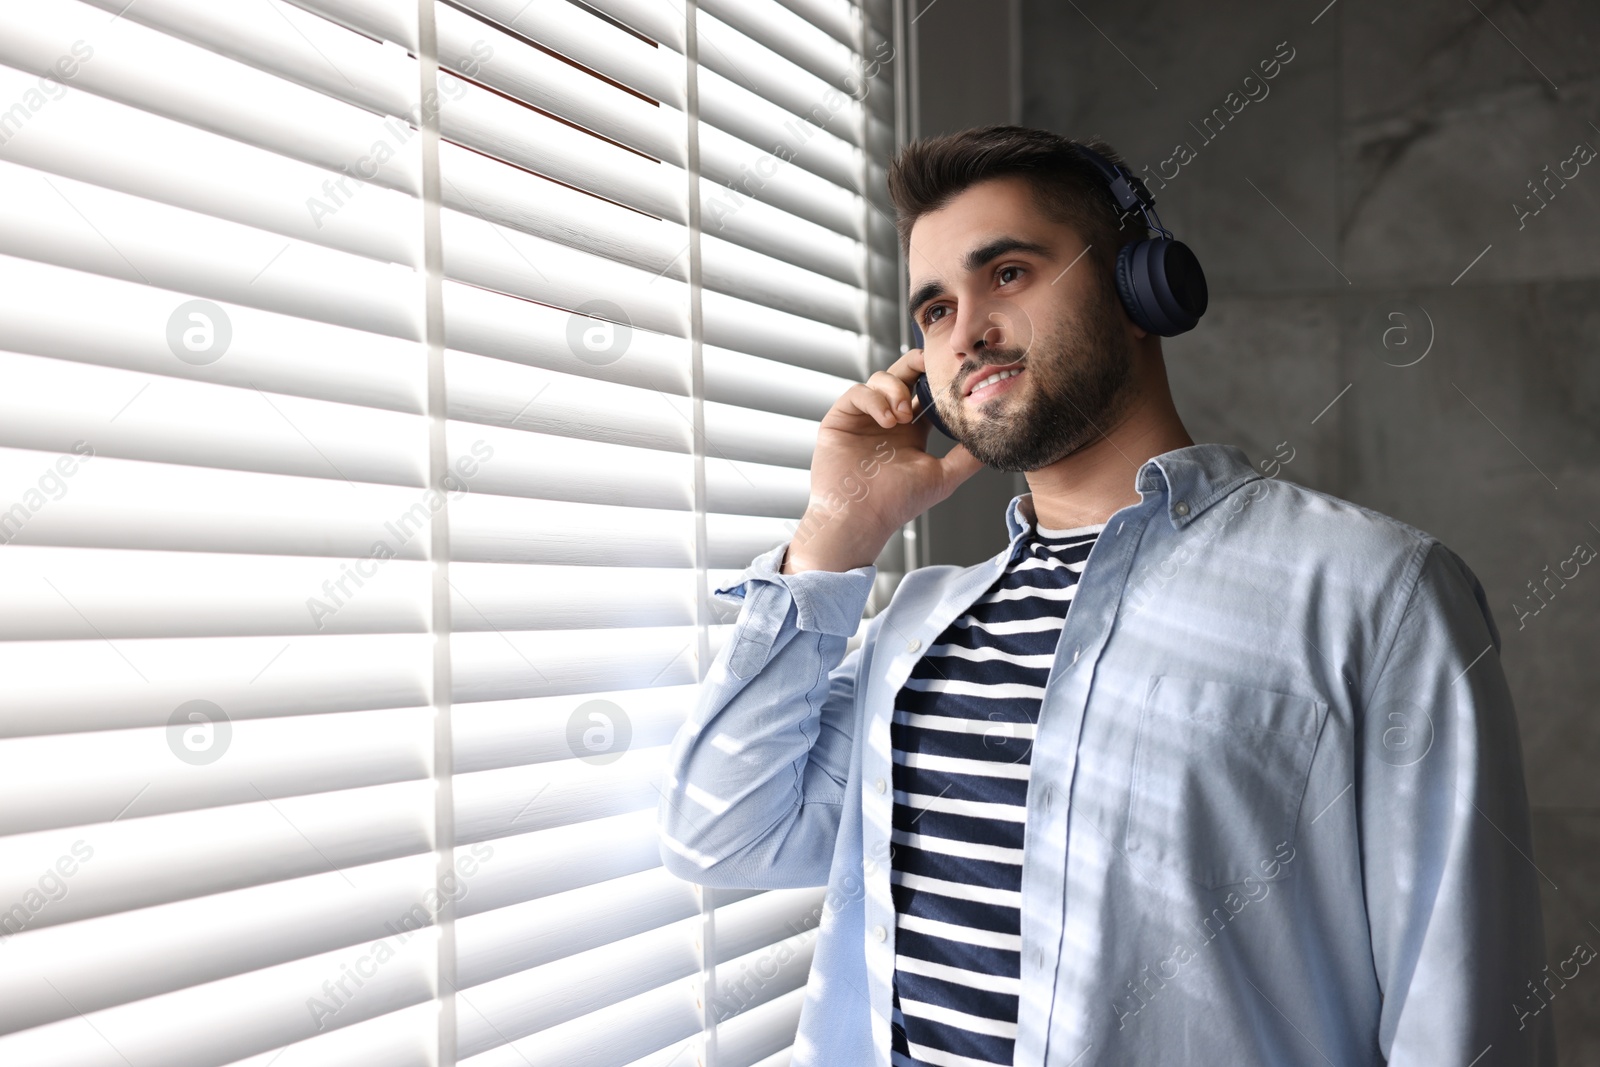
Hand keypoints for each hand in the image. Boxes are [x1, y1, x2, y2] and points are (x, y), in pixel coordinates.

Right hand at [783, 347, 984, 572]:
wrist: (861, 517)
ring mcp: (863, 418)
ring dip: (896, 389)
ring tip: (904, 416)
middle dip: (916, 364)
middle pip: (901, 374)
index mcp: (911, 431)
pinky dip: (874, 399)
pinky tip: (887, 420)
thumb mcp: (942, 477)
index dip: (935, 378)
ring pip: (880, 379)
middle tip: (929, 364)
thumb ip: (966, 457)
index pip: (924, 392)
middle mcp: (887, 420)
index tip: (951, 372)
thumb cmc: (897, 503)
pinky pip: (857, 392)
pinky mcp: (840, 419)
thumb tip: (994, 441)